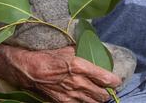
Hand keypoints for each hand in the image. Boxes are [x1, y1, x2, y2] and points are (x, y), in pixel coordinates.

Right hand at [6, 46, 120, 102]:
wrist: (28, 69)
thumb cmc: (46, 56)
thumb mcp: (66, 49)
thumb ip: (81, 51)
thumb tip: (91, 49)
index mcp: (79, 66)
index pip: (104, 78)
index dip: (114, 81)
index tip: (116, 80)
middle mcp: (77, 82)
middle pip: (101, 95)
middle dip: (107, 92)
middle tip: (108, 88)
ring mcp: (70, 95)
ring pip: (93, 102)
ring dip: (98, 99)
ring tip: (99, 94)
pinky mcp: (63, 102)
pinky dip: (85, 102)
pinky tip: (85, 98)